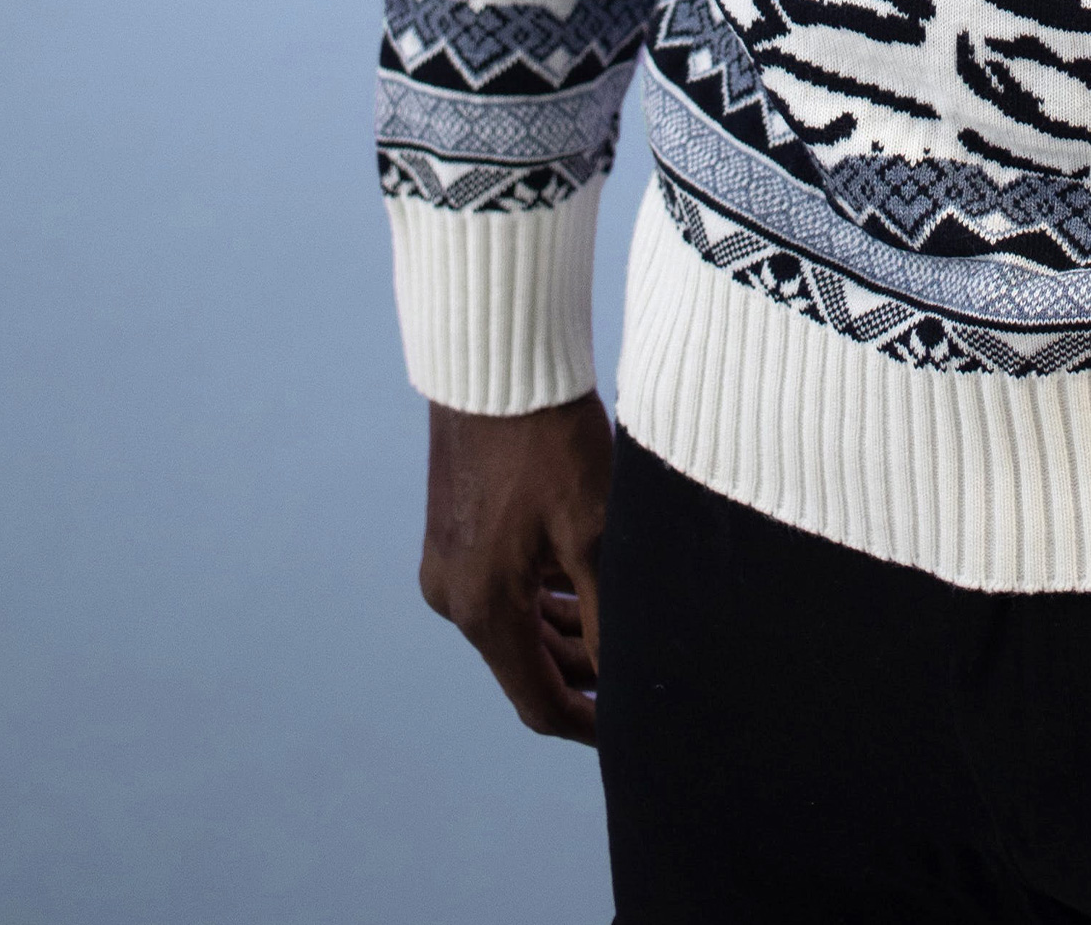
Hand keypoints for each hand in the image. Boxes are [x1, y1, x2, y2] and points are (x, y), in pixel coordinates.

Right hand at [419, 394, 611, 742]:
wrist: (496, 360)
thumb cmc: (549, 441)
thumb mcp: (594, 534)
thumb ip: (608, 618)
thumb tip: (629, 682)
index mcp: (483, 610)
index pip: (538, 702)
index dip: (589, 723)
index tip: (632, 730)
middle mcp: (452, 597)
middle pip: (526, 665)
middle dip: (584, 675)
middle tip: (642, 672)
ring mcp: (447, 563)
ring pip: (516, 625)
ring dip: (566, 634)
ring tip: (624, 629)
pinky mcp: (453, 531)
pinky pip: (502, 589)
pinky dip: (543, 599)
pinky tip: (585, 586)